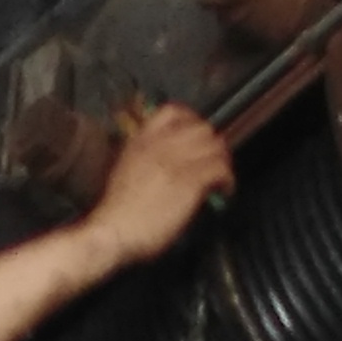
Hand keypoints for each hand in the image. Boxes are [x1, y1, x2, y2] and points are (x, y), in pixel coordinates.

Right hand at [82, 103, 232, 271]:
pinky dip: (228, 180)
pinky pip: (221, 169)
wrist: (113, 230)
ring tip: (222, 178)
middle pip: (202, 128)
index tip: (197, 136)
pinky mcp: (190, 181)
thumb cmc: (116, 211)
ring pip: (216, 147)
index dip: (192, 120)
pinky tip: (224, 191)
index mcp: (142, 139)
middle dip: (213, 144)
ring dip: (223, 162)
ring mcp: (177, 161)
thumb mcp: (125, 170)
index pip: (173, 111)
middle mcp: (161, 144)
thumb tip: (167, 164)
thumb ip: (145, 159)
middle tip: (215, 161)